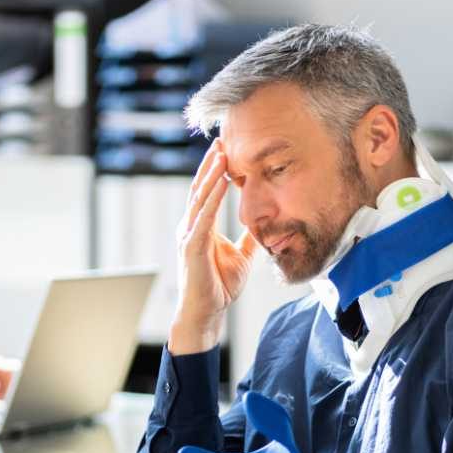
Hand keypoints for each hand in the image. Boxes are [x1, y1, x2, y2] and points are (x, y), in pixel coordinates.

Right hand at [168, 139, 257, 355]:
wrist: (206, 312)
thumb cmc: (218, 286)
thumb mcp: (241, 256)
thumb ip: (249, 238)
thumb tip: (264, 223)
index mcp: (200, 228)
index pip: (207, 193)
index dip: (215, 172)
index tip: (227, 150)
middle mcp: (191, 227)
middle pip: (200, 189)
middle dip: (210, 164)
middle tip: (221, 139)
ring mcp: (189, 236)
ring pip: (200, 198)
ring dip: (210, 174)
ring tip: (221, 153)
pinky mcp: (192, 247)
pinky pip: (204, 217)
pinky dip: (212, 198)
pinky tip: (220, 181)